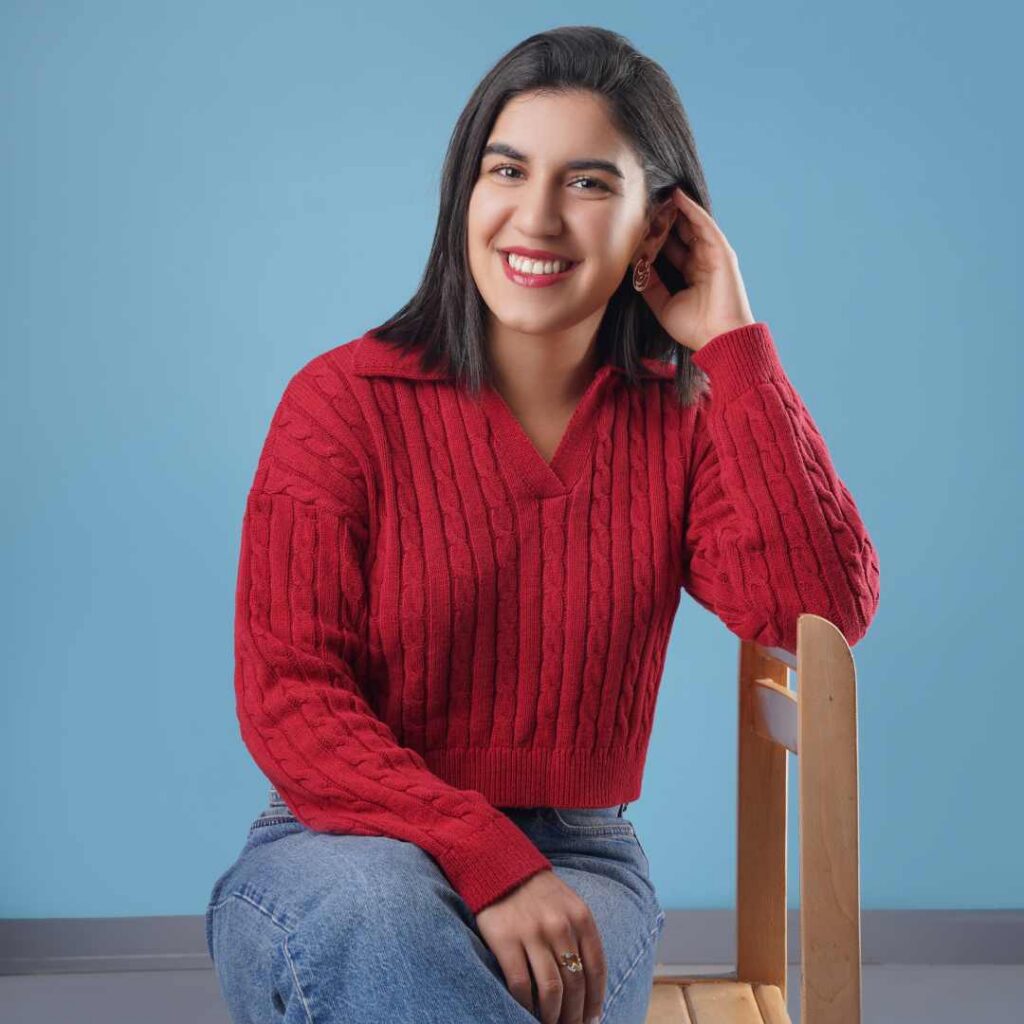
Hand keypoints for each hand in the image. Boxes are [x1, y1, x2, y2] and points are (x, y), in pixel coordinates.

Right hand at [475, 869, 605, 1023]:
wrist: (499, 866)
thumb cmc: (538, 892)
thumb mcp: (569, 905)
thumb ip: (581, 938)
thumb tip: (588, 986)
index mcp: (581, 917)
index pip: (596, 969)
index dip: (596, 1001)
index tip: (592, 1021)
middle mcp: (560, 926)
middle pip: (575, 984)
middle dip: (575, 1014)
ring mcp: (532, 933)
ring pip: (551, 989)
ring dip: (553, 1016)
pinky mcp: (505, 940)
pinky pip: (520, 984)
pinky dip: (526, 1005)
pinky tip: (527, 1011)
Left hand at [639, 186, 755, 351]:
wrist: (719, 339)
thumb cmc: (695, 327)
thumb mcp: (663, 304)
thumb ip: (650, 284)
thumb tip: (634, 266)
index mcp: (690, 272)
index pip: (669, 247)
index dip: (654, 235)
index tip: (635, 223)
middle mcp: (702, 260)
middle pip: (679, 232)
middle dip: (662, 218)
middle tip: (643, 201)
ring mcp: (712, 254)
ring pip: (690, 224)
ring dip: (675, 208)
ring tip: (658, 191)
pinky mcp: (721, 251)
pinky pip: (704, 224)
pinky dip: (691, 209)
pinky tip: (678, 196)